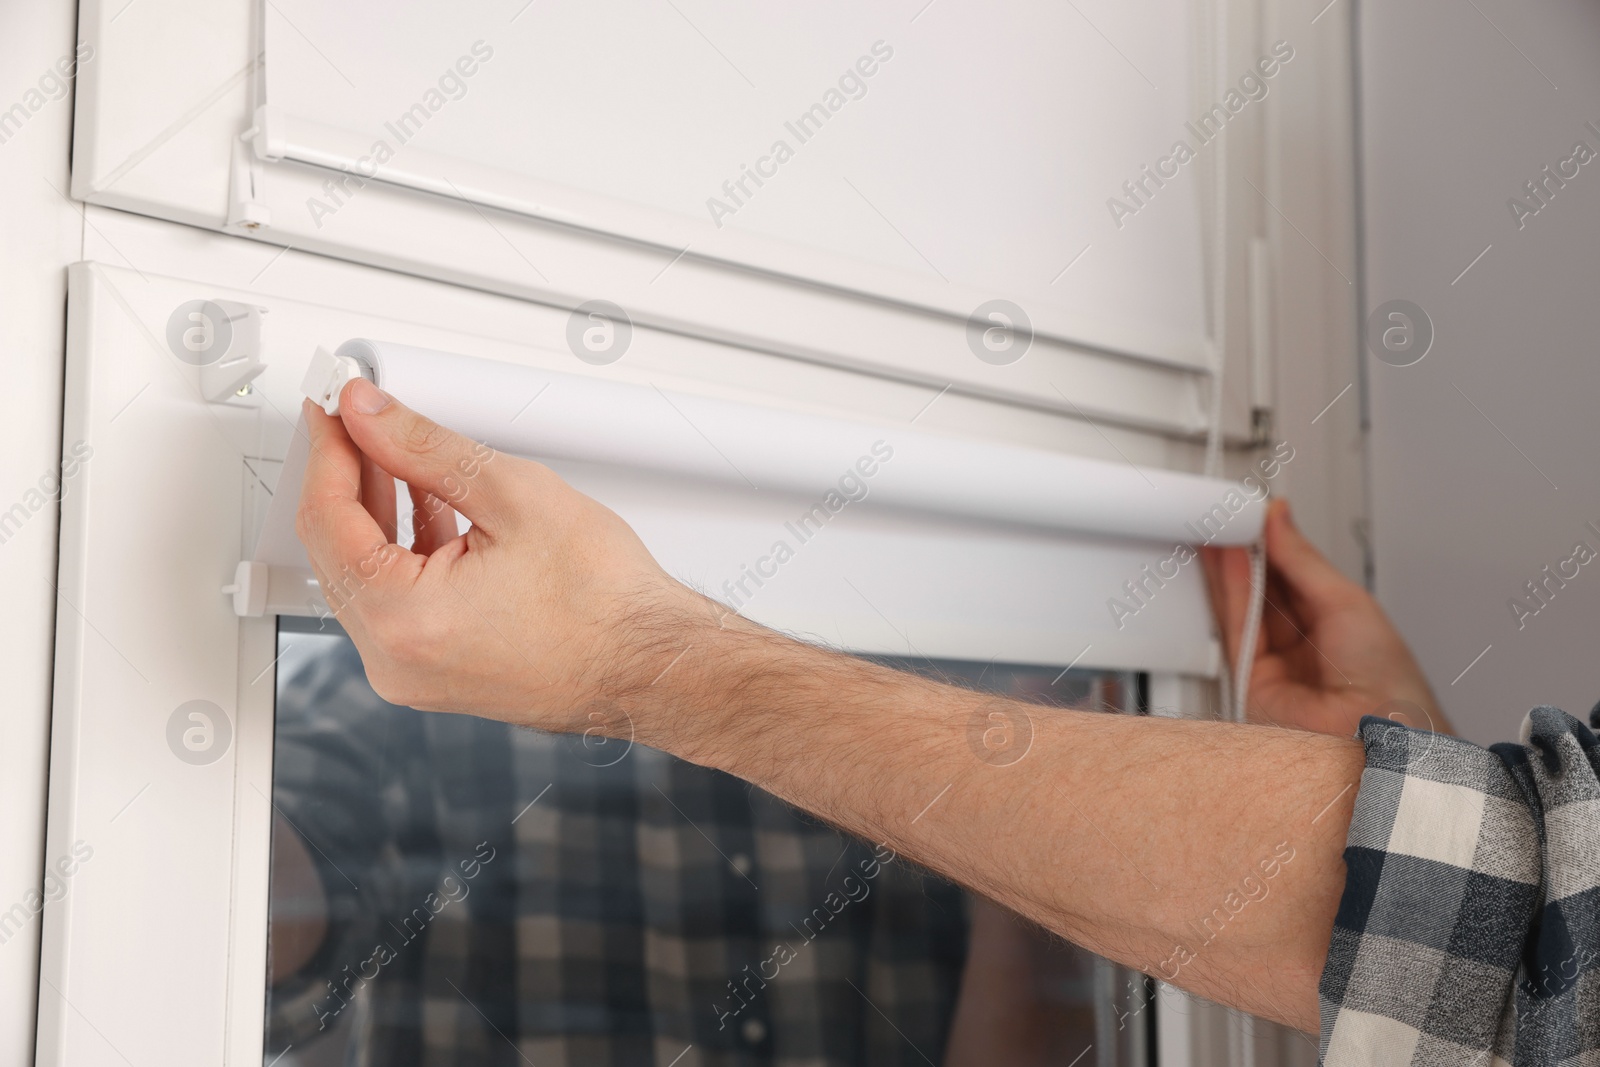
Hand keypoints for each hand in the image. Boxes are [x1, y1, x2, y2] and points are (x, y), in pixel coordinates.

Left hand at [295, 377, 710, 732]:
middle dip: (349, 477)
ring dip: (379, 511)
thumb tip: (371, 418)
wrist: (653, 663)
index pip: (327, 520)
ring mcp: (415, 674)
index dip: (329, 451)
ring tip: (401, 454)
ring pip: (368, 574)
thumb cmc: (606, 604)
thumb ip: (424, 449)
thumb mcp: (512, 496)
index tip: (335, 411)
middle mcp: (396, 660)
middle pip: (338, 550)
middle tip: (361, 422)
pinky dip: (407, 551)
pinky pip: (399, 602)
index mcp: (403, 621)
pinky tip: (431, 507)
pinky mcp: (438, 673)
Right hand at [1200, 499, 1446, 735]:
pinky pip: (1235, 628)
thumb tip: (1279, 520)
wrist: (1378, 730)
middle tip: (1232, 515)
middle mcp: (1304, 644)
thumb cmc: (1388, 683)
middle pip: (1265, 588)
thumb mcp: (1346, 601)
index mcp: (1337, 625)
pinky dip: (1228, 591)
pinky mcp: (1250, 680)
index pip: (1294, 574)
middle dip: (1246, 550)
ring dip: (1230, 564)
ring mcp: (1276, 662)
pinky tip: (1225, 559)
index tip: (1257, 513)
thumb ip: (1302, 560)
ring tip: (1222, 526)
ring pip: (1244, 605)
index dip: (1273, 542)